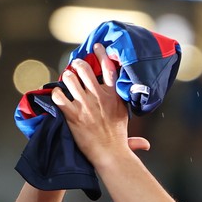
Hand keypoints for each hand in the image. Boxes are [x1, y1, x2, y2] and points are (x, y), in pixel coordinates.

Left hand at [51, 43, 134, 163]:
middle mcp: (99, 96)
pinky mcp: (73, 114)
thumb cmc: (118, 142)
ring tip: (66, 79)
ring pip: (70, 79)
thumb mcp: (126, 127)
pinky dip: (56, 93)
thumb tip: (145, 145)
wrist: (109, 154)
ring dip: (66, 77)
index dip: (101, 54)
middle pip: (84, 69)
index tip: (97, 47)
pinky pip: (59, 96)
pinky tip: (57, 95)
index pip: (108, 68)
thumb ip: (131, 123)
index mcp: (113, 95)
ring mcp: (85, 104)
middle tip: (74, 65)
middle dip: (77, 65)